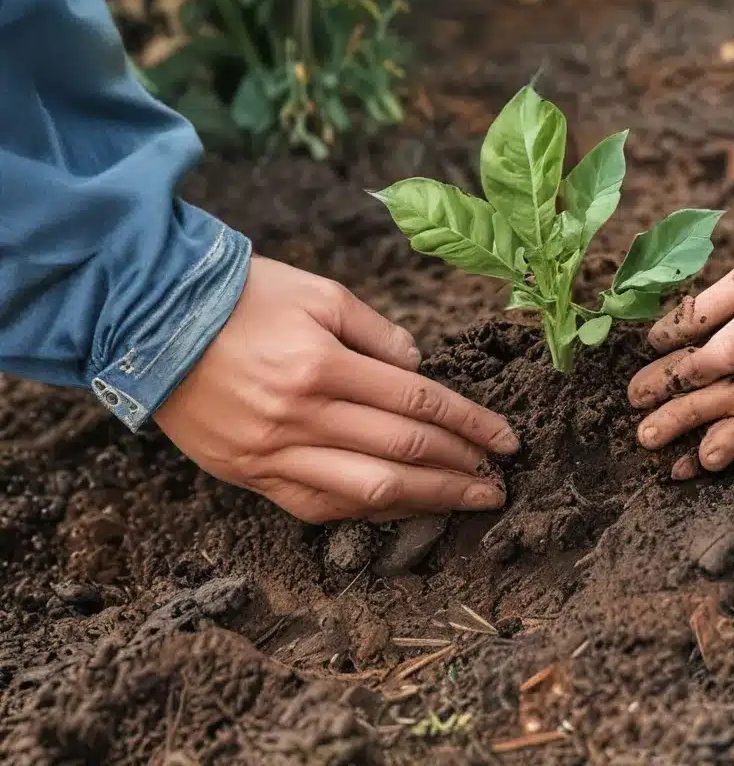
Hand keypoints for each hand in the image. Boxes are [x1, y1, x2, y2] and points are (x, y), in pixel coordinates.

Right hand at [155, 257, 517, 521]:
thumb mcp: (321, 294)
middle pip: (403, 451)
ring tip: (470, 502)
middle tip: (501, 479)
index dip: (470, 423)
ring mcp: (273, 453)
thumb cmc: (245, 297)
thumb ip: (379, 332)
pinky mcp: (250, 475)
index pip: (419, 402)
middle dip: (461, 467)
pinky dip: (369, 512)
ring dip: (428, 500)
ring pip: (367, 491)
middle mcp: (302, 416)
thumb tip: (420, 369)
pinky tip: (404, 508)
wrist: (154, 321)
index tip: (506, 439)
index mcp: (323, 365)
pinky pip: (320, 507)